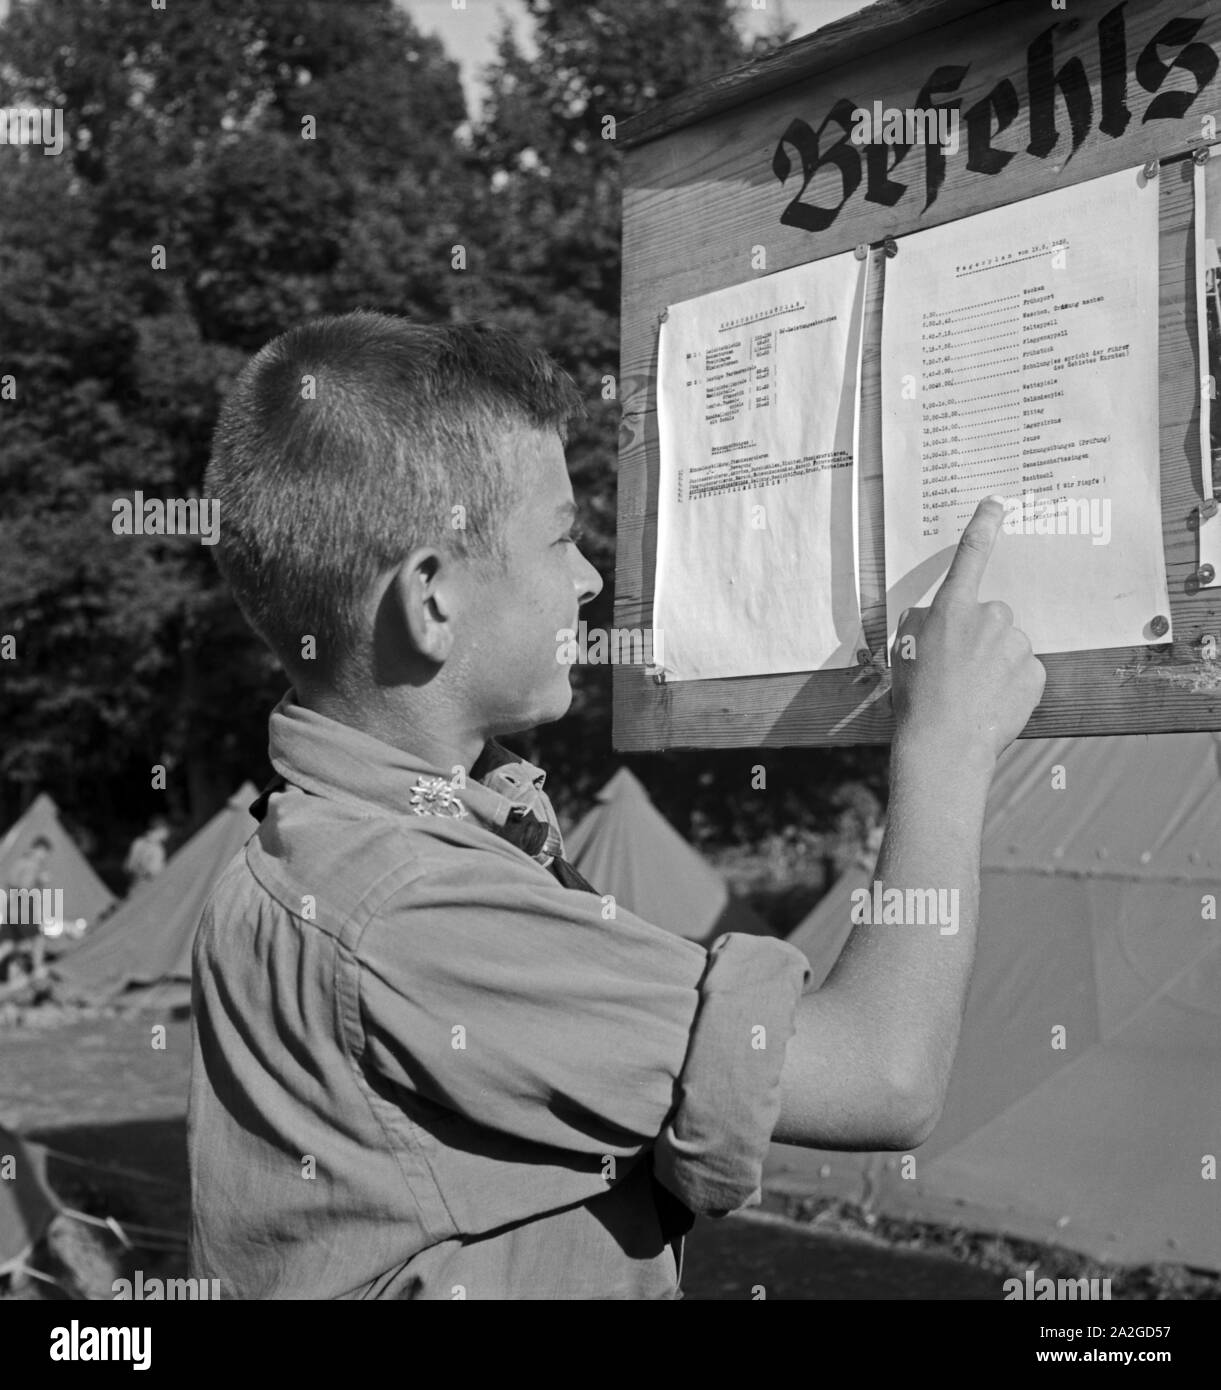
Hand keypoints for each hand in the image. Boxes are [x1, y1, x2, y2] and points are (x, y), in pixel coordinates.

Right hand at [890, 496, 1045, 768]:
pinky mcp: (1036, 673)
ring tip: (973, 693)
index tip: (996, 504)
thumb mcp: (905, 651)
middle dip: (981, 636)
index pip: (971, 556)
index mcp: (952, 609)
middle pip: (992, 616)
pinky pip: (1023, 671)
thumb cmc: (917, 699)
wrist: (945, 745)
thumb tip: (943, 618)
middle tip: (959, 670)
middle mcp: (990, 619)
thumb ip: (926, 623)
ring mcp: (1017, 646)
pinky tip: (990, 703)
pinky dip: (1010, 684)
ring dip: (996, 662)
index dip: (984, 526)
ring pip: (1009, 646)